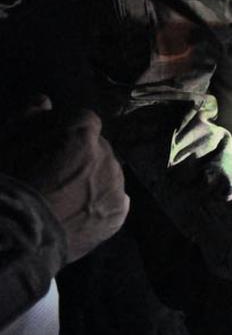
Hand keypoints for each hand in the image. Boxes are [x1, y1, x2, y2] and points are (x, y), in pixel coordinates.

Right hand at [0, 95, 128, 261]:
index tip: (53, 144)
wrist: (20, 232)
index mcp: (82, 132)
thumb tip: (45, 101)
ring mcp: (115, 186)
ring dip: (93, 178)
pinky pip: (115, 201)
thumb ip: (31, 116)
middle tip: (57, 173)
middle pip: (99, 147)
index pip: (84, 119)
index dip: (68, 130)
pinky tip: (82, 210)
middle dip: (82, 154)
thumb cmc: (12, 179)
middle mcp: (106, 155)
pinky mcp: (118, 213)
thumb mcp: (10, 139)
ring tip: (67, 196)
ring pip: (108, 174)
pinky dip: (102, 203)